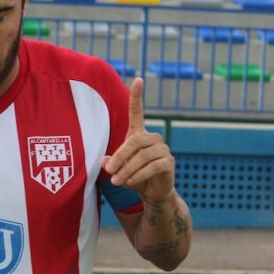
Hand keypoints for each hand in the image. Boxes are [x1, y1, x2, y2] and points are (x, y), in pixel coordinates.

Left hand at [102, 78, 175, 204]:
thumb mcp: (118, 169)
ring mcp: (163, 149)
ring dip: (127, 169)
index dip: (137, 96)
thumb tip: (104, 161)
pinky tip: (130, 182)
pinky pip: (152, 166)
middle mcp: (153, 138)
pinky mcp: (169, 163)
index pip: (138, 112)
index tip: (139, 79)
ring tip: (116, 181)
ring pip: (142, 156)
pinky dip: (138, 175)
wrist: (153, 193)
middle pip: (135, 141)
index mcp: (139, 134)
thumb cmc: (134, 177)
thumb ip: (112, 163)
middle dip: (120, 157)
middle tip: (109, 171)